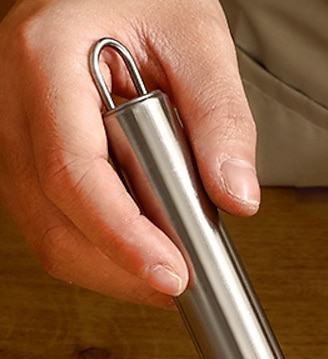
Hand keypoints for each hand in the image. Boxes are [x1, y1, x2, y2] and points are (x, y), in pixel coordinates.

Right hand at [0, 0, 257, 306]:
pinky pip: (53, 222)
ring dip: (113, 266)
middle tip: (185, 280)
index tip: (172, 274)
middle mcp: (13, 101)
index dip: (122, 236)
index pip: (73, 172)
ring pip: (47, 231)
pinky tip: (149, 248)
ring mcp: (13, 134)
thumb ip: (221, 120)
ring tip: (174, 263)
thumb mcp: (198, 41)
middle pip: (53, 216)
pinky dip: (103, 250)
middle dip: (121, 265)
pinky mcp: (27, 159)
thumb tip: (238, 198)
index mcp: (45, 59)